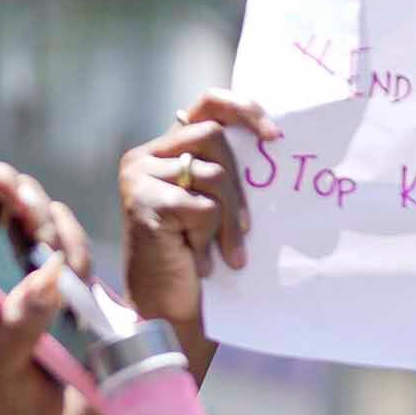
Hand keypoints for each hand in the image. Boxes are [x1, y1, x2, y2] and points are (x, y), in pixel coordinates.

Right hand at [119, 93, 272, 342]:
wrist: (170, 310)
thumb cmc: (200, 263)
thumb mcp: (219, 210)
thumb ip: (229, 175)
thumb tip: (276, 146)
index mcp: (168, 151)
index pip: (206, 104)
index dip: (243, 108)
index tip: (275, 135)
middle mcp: (147, 156)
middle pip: (214, 136)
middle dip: (240, 188)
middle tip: (248, 231)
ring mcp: (140, 175)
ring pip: (214, 174)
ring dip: (230, 222)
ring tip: (226, 255)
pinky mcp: (142, 200)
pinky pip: (202, 208)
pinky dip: (210, 239)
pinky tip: (198, 261)